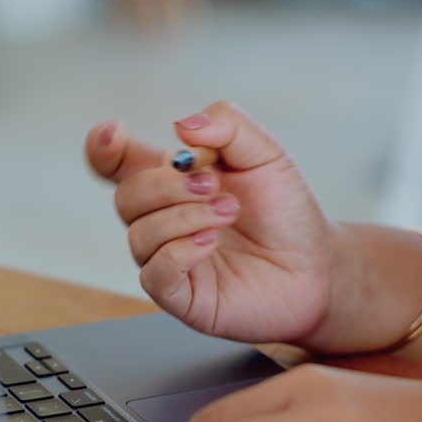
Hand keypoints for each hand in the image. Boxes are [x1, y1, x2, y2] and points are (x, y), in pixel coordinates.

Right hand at [84, 101, 334, 342]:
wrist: (319, 264)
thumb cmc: (286, 211)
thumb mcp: (266, 153)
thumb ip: (228, 126)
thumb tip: (182, 125)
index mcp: (173, 182)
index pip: (117, 165)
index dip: (102, 149)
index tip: (113, 134)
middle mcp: (164, 220)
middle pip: (126, 196)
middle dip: (166, 184)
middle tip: (214, 184)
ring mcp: (169, 259)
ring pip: (138, 234)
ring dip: (182, 216)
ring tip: (227, 212)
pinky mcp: (183, 296)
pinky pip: (154, 274)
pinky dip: (178, 251)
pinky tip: (210, 243)